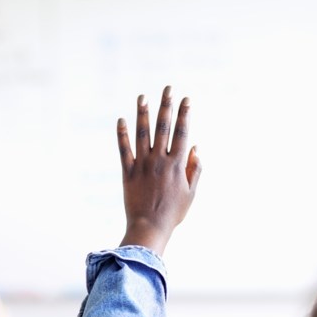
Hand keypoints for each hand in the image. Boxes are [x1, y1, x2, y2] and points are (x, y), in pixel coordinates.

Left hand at [117, 85, 201, 254]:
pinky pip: (123, 150)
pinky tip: (121, 119)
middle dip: (166, 105)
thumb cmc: (173, 213)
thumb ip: (195, 169)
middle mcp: (159, 160)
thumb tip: (195, 146)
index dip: (185, 114)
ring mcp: (142, 165)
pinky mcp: (127, 172)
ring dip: (143, 113)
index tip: (187, 99)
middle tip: (167, 88)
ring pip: (142, 133)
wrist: (149, 227)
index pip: (182, 133)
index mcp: (177, 164)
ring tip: (142, 96)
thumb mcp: (191, 192)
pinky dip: (122, 134)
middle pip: (163, 127)